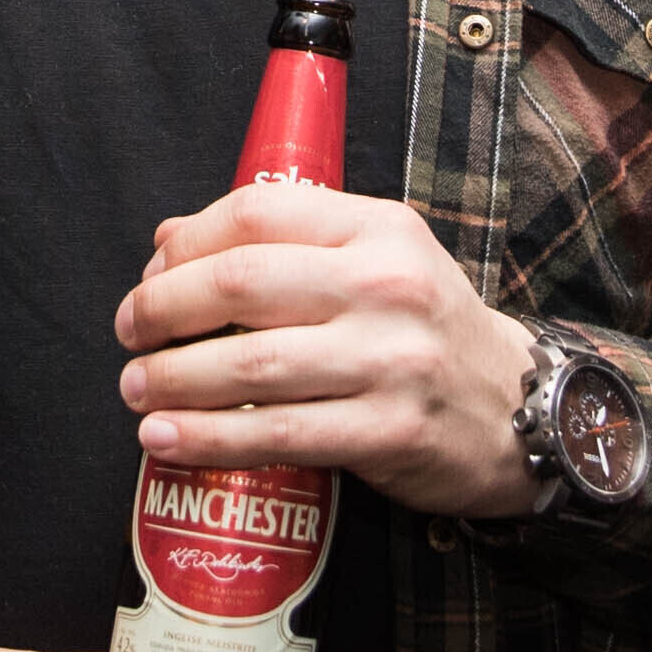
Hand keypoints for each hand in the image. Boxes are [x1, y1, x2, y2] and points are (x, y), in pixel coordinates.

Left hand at [111, 176, 538, 518]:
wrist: (521, 409)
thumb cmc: (427, 332)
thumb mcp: (376, 261)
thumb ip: (287, 244)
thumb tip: (169, 241)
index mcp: (380, 228)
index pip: (259, 212)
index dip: (186, 244)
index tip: (150, 273)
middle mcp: (387, 285)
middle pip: (242, 283)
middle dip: (164, 309)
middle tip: (130, 332)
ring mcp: (391, 360)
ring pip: (251, 363)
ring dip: (174, 378)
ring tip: (136, 388)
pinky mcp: (389, 431)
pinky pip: (277, 433)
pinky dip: (209, 439)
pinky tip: (165, 438)